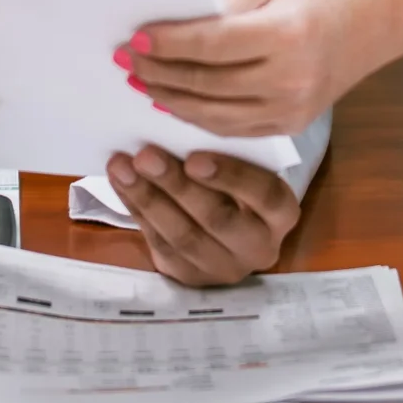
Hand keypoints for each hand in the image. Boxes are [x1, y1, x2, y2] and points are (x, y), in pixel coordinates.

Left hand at [105, 147, 300, 285]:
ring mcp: (223, 267)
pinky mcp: (190, 277)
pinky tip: (121, 184)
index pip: (264, 195)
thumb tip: (178, 125)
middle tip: (146, 155)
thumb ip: (225, 153)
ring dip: (148, 198)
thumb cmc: (238, 184)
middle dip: (177, 186)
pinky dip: (136, 210)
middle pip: (217, 218)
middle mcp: (259, 247)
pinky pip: (160, 245)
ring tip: (121, 166)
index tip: (194, 158)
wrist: (230, 231)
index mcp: (281, 213)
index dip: (230, 176)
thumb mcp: (246, 167)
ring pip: (183, 236)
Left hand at [120, 0, 402, 138]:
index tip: (134, 39)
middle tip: (124, 62)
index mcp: (285, 35)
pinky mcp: (294, 124)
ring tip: (141, 85)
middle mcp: (290, 79)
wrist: (378, 17)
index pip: (210, 46)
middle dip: (159, 73)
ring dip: (172, 100)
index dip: (166, 45)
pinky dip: (200, 118)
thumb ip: (223, 10)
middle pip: (206, 84)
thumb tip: (171, 31)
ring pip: (216, 115)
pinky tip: (175, 103)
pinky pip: (235, 128)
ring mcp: (294, 108)